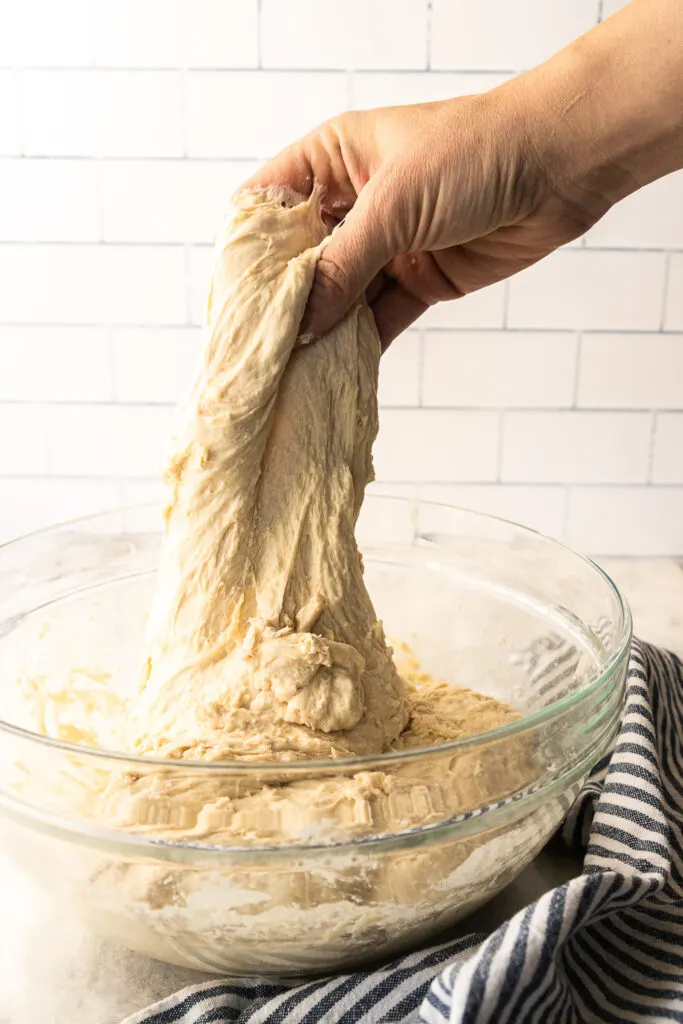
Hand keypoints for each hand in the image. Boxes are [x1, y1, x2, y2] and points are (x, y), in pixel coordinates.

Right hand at [244, 88, 607, 346]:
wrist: (560, 167)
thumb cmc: (475, 153)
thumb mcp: (394, 205)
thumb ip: (342, 266)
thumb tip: (300, 325)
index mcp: (333, 161)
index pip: (269, 207)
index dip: (248, 252)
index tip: (232, 301)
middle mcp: (353, 204)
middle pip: (301, 261)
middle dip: (282, 304)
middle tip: (257, 350)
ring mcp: (387, 245)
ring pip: (339, 297)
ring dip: (320, 333)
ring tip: (289, 372)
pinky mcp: (420, 280)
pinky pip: (377, 319)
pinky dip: (359, 346)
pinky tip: (334, 372)